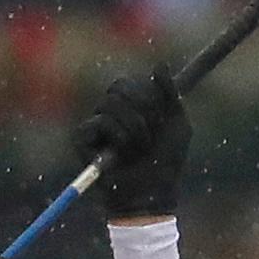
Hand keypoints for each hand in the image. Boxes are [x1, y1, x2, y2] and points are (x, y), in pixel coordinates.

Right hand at [73, 68, 190, 219]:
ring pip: (112, 104)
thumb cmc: (166, 162)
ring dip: (135, 129)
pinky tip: (122, 155)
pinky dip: (119, 138)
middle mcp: (109, 111)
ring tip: (139, 149)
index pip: (130, 82)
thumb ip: (170, 94)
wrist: (152, 194)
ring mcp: (94, 124)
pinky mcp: (81, 139)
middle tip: (152, 133)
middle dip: (144, 110)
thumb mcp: (178, 124)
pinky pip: (101, 122)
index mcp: (129, 105)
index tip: (161, 117)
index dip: (148, 96)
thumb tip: (158, 64)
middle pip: (120, 86)